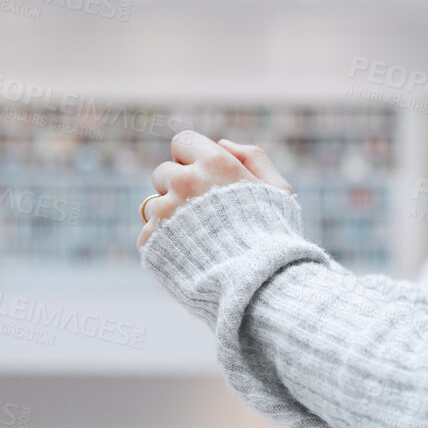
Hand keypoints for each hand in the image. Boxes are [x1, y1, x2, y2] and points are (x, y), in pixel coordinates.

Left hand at [138, 132, 294, 250]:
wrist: (256, 285)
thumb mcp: (279, 191)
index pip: (182, 141)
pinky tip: (187, 254)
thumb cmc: (273, 238)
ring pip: (153, 204)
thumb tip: (222, 143)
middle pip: (162, 172)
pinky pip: (148, 233)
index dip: (191, 158)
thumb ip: (254, 158)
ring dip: (168, 217)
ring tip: (197, 239)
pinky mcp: (151, 239)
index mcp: (216, 163)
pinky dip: (162, 244)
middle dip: (177, 187)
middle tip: (201, 213)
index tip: (203, 178)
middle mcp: (186, 181)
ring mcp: (165, 210)